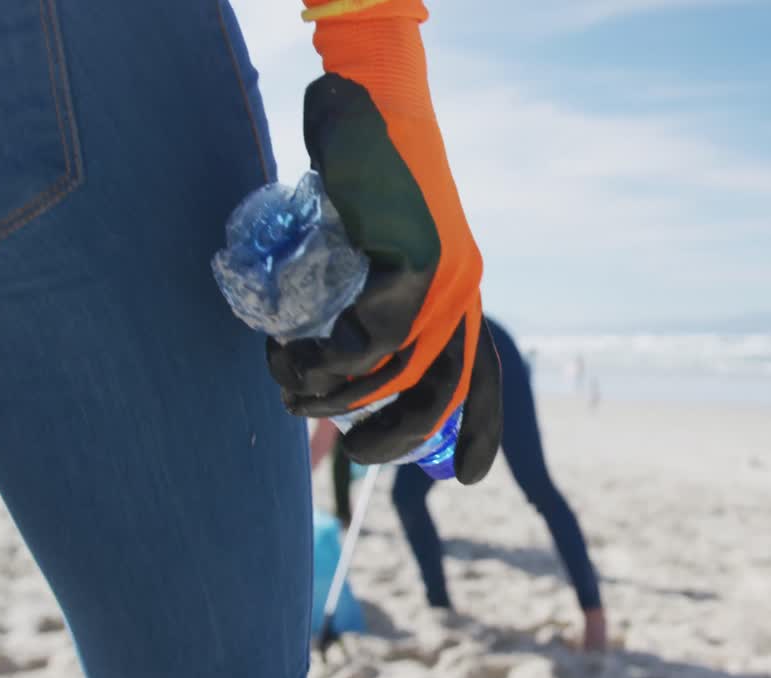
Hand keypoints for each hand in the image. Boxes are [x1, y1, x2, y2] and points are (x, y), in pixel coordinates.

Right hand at [266, 8, 500, 483]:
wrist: (364, 103)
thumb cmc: (363, 179)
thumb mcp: (379, 250)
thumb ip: (375, 299)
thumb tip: (342, 363)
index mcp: (461, 295)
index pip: (482, 377)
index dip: (479, 432)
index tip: (467, 480)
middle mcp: (462, 292)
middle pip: (436, 394)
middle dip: (388, 438)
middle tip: (344, 451)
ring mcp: (444, 275)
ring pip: (394, 372)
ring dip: (333, 396)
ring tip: (288, 386)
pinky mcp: (416, 257)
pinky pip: (371, 335)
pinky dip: (328, 356)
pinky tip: (292, 350)